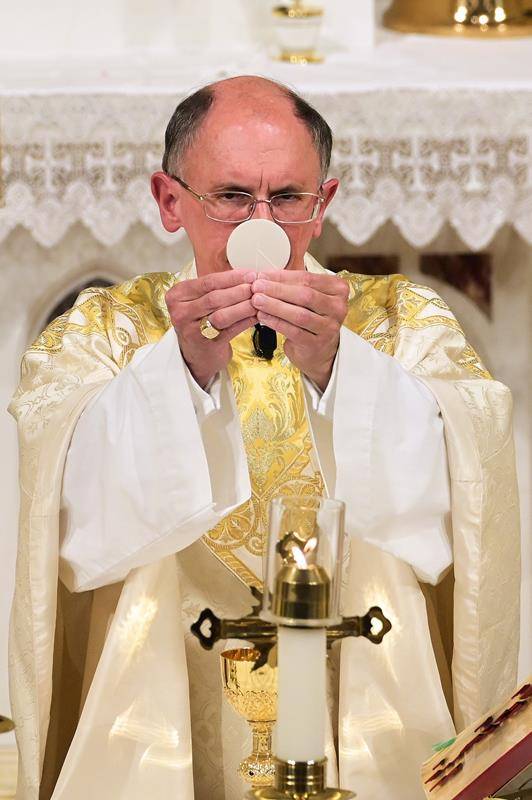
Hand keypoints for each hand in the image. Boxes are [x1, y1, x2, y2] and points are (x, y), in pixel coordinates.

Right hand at [165, 270, 256, 388]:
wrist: (197, 354)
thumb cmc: (200, 322)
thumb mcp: (199, 301)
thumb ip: (216, 287)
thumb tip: (247, 276)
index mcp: (177, 295)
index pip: (207, 282)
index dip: (231, 277)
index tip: (249, 274)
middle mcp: (180, 312)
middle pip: (214, 297)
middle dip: (239, 291)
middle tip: (257, 287)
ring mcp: (191, 330)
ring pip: (222, 314)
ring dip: (244, 306)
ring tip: (259, 301)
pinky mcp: (206, 344)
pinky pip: (230, 330)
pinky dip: (246, 321)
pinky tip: (257, 316)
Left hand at [251, 271, 348, 390]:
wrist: (319, 350)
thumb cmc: (310, 318)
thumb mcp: (306, 297)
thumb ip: (289, 284)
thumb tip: (262, 275)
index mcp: (338, 289)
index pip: (307, 278)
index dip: (282, 276)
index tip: (262, 275)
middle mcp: (338, 307)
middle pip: (304, 295)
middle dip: (277, 290)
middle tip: (256, 287)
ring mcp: (329, 327)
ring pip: (299, 314)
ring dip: (274, 306)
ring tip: (256, 300)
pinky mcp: (317, 343)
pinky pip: (293, 331)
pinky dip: (276, 322)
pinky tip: (263, 316)